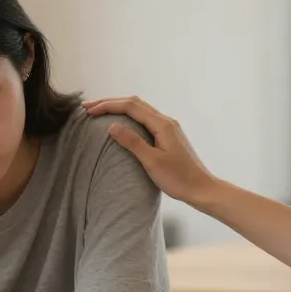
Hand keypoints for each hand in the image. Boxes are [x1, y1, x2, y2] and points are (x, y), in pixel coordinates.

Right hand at [82, 96, 216, 205]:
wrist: (201, 189)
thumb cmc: (178, 178)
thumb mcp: (152, 161)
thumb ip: (132, 142)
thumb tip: (112, 126)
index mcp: (162, 124)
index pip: (130, 106)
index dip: (108, 105)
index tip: (88, 111)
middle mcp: (165, 121)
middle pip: (134, 103)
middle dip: (110, 102)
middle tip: (88, 108)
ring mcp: (168, 128)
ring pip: (140, 109)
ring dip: (119, 107)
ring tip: (100, 112)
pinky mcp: (168, 136)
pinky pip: (144, 119)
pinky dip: (128, 117)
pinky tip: (120, 124)